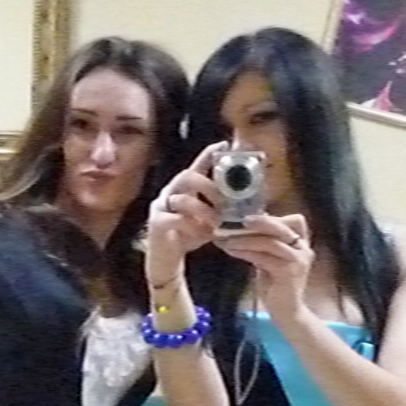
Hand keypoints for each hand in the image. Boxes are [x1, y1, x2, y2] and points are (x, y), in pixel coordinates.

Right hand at [145, 143, 223, 281]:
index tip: (224, 144)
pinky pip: (173, 219)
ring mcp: (161, 207)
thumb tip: (249, 206)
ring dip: (203, 209)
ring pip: (181, 198)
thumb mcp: (209, 221)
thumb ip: (221, 211)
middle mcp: (170, 193)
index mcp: (184, 189)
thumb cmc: (187, 237)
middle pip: (187, 176)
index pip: (196, 166)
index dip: (208, 154)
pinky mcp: (156, 224)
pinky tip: (203, 234)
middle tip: (225, 200)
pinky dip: (191, 226)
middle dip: (209, 186)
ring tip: (217, 222)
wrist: (167, 261)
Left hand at [213, 211, 312, 324]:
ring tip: (227, 239)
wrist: (286, 311)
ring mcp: (298, 261)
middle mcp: (304, 249)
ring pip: (270, 242)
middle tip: (238, 220)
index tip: (252, 216)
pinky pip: (263, 257)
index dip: (275, 216)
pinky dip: (245, 252)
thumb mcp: (271, 258)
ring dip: (245, 239)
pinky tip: (231, 251)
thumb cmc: (276, 284)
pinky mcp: (288, 273)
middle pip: (281, 227)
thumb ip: (265, 241)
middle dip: (259, 222)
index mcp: (302, 243)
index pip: (296, 220)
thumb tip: (247, 223)